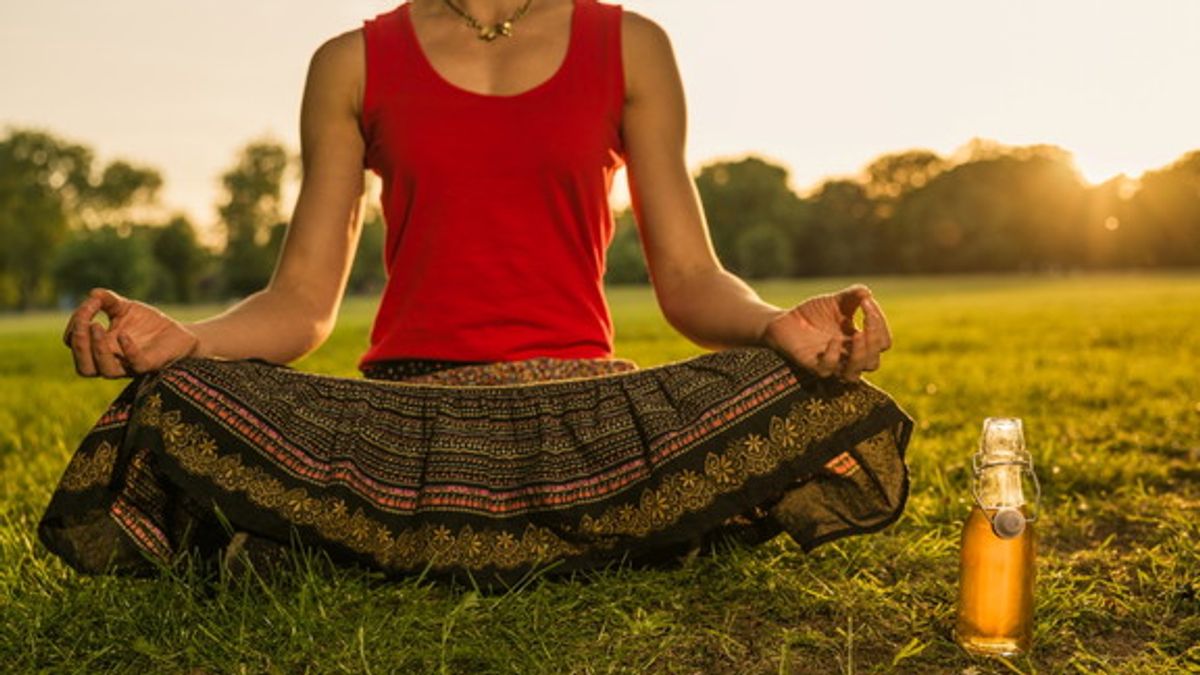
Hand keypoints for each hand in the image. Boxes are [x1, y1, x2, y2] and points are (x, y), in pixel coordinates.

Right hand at [63, 288, 200, 377]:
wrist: (179, 334)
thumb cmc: (149, 324)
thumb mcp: (126, 308)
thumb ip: (108, 300)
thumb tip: (93, 294)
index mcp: (101, 348)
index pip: (74, 344)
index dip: (75, 326)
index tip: (89, 306)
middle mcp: (112, 361)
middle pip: (84, 368)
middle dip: (79, 344)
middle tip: (85, 323)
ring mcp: (131, 365)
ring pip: (106, 372)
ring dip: (97, 349)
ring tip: (97, 326)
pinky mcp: (151, 364)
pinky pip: (136, 364)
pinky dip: (127, 350)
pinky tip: (124, 334)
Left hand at [760, 284, 892, 381]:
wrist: (785, 319)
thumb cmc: (814, 313)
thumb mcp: (836, 301)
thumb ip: (852, 296)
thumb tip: (867, 292)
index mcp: (859, 342)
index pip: (883, 342)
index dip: (880, 324)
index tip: (866, 302)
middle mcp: (848, 357)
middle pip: (873, 363)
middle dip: (874, 341)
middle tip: (866, 320)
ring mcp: (831, 363)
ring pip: (853, 375)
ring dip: (860, 356)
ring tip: (857, 335)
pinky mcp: (812, 365)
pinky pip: (828, 371)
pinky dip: (833, 356)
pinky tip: (832, 340)